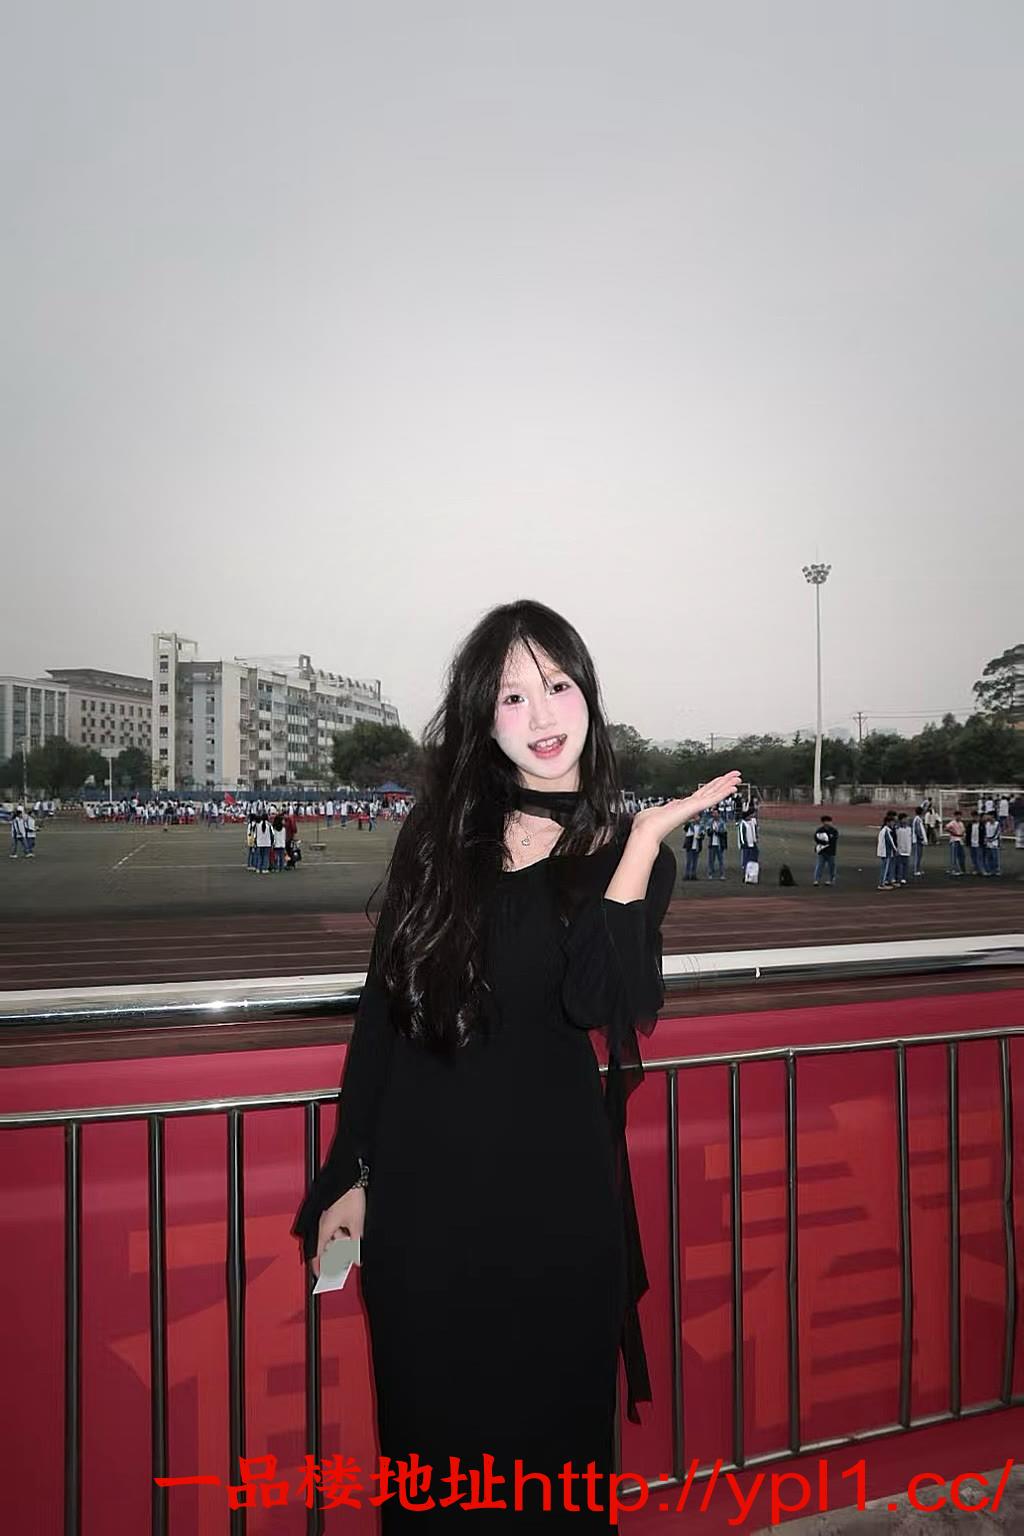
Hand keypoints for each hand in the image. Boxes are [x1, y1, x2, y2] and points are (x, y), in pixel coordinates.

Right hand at [310, 1185, 365, 1278]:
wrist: (351, 1177)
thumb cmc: (351, 1196)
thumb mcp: (357, 1224)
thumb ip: (356, 1244)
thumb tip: (357, 1259)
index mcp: (324, 1229)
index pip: (316, 1254)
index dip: (318, 1267)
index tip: (320, 1276)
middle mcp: (320, 1224)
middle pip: (323, 1247)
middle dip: (332, 1254)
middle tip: (342, 1260)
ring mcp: (324, 1217)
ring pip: (329, 1237)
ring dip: (338, 1242)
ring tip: (350, 1239)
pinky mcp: (329, 1212)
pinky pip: (332, 1228)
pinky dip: (339, 1233)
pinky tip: (349, 1231)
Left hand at [629, 771, 743, 846]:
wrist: (647, 831)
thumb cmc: (647, 824)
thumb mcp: (655, 811)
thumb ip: (663, 808)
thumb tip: (666, 807)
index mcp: (682, 806)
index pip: (700, 795)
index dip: (711, 788)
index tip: (719, 783)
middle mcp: (690, 806)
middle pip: (710, 791)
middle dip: (723, 783)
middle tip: (735, 777)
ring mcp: (694, 807)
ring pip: (714, 793)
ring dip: (726, 784)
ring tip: (737, 778)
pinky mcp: (695, 807)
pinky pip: (712, 798)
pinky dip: (723, 791)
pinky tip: (732, 787)